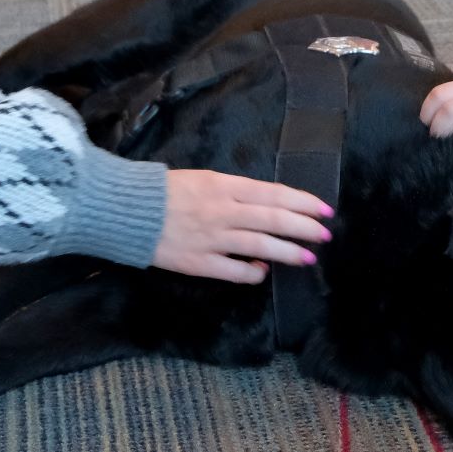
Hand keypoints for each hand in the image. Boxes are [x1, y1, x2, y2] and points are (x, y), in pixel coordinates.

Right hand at [151, 169, 333, 283]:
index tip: (323, 208)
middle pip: (274, 219)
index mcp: (224, 186)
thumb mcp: (203, 178)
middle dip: (304, 227)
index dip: (302, 201)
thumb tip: (265, 205)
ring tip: (308, 257)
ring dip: (288, 251)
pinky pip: (236, 271)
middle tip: (325, 233)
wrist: (127, 211)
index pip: (273, 194)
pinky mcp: (200, 263)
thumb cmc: (165, 191)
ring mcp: (213, 239)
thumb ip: (234, 191)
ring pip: (261, 246)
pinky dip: (254, 273)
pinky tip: (263, 271)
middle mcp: (223, 211)